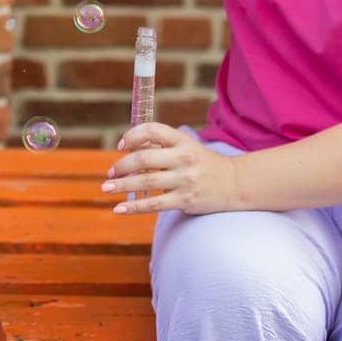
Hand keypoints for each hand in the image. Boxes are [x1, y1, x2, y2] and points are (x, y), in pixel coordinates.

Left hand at [102, 122, 242, 214]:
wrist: (235, 184)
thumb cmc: (202, 164)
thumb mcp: (186, 146)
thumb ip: (160, 146)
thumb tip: (126, 151)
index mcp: (183, 140)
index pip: (152, 130)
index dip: (132, 136)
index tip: (120, 146)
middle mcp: (184, 158)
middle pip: (144, 158)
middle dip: (122, 165)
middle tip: (109, 173)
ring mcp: (186, 180)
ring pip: (146, 181)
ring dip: (122, 185)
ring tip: (107, 188)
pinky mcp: (186, 200)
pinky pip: (154, 204)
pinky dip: (134, 208)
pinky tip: (118, 210)